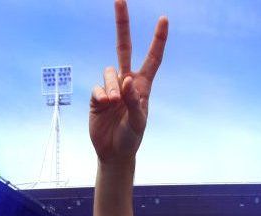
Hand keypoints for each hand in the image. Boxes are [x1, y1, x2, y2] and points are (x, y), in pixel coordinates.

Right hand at [89, 0, 167, 162]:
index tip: (163, 19)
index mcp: (143, 85)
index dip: (158, 39)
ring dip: (112, 86)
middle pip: (123, 47)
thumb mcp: (139, 122)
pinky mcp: (97, 96)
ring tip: (114, 104)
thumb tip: (126, 79)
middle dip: (122, 24)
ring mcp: (110, 87)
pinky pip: (97, 87)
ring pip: (109, 72)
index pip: (153, 58)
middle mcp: (127, 81)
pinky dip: (101, 95)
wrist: (113, 152)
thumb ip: (134, 102)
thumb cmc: (131, 138)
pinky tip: (105, 105)